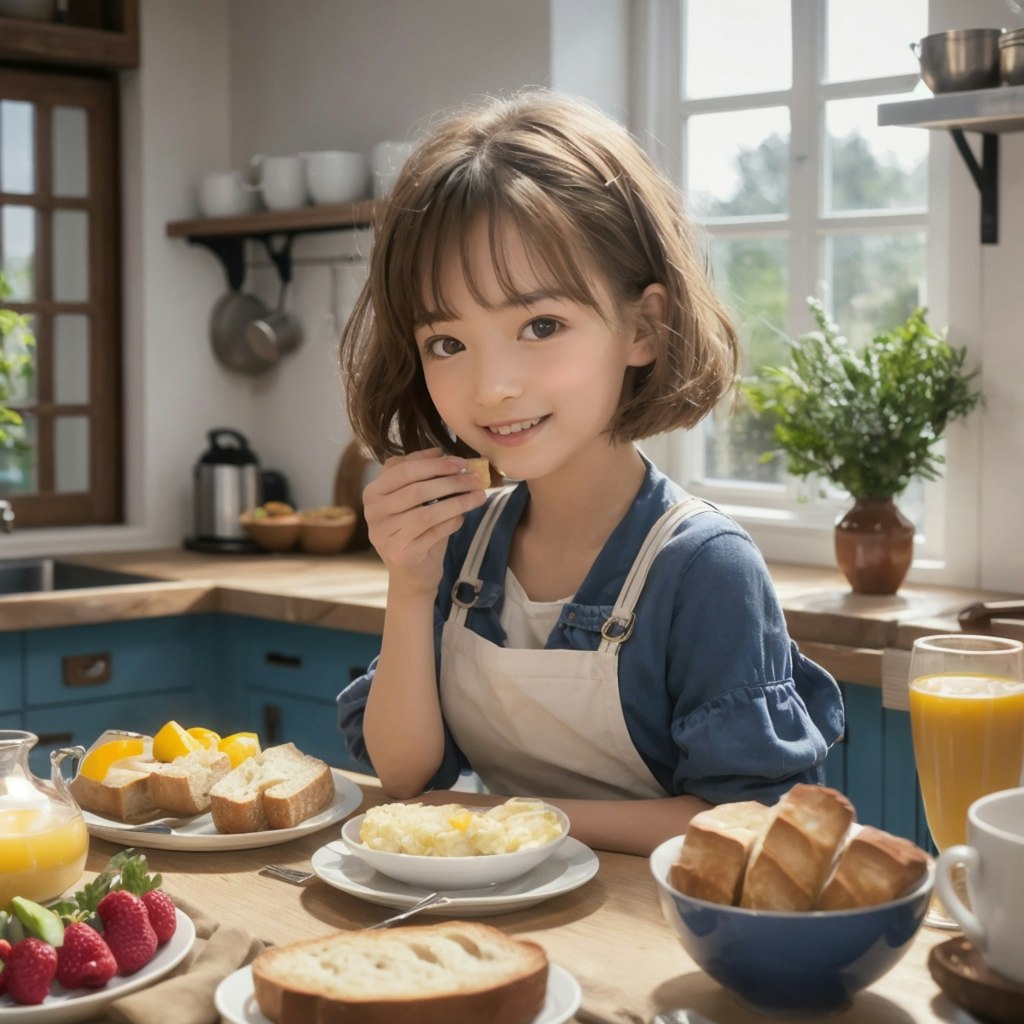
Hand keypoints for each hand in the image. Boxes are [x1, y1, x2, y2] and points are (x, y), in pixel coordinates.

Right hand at [364, 448, 487, 597]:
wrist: (412, 574)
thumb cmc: (416, 530)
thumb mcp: (415, 498)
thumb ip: (422, 473)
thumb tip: (441, 451)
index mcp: (373, 492)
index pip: (404, 469)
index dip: (435, 464)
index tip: (461, 462)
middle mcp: (373, 512)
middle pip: (417, 490)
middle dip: (451, 482)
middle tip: (476, 479)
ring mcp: (384, 534)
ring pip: (427, 512)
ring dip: (458, 502)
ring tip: (479, 496)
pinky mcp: (400, 554)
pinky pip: (433, 532)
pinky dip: (452, 523)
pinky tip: (462, 518)